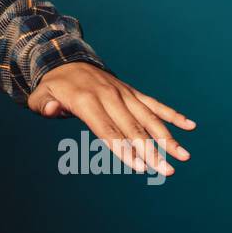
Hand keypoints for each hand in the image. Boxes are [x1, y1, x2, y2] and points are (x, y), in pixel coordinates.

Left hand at [26, 62, 194, 175]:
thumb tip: (56, 110)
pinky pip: (154, 103)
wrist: (66, 61)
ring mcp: (123, 93)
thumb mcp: (40, 96)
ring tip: (183, 157)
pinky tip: (190, 126)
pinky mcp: (131, 91)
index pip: (107, 129)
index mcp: (87, 101)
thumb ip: (45, 106)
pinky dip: (172, 114)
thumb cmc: (53, 87)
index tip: (140, 167)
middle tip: (167, 171)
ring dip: (167, 137)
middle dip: (151, 150)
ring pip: (148, 117)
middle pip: (132, 128)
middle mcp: (109, 96)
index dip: (123, 149)